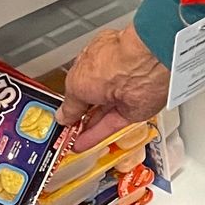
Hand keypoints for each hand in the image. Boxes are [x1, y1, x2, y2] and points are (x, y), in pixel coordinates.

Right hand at [58, 25, 170, 149]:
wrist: (142, 66)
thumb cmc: (110, 62)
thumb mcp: (75, 85)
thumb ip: (70, 104)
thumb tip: (63, 116)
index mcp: (95, 61)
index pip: (79, 84)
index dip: (71, 101)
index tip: (62, 115)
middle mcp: (110, 75)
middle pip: (92, 100)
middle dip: (79, 116)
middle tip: (66, 130)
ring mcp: (123, 94)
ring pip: (102, 115)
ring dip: (86, 129)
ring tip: (71, 141)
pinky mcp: (133, 110)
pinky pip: (112, 125)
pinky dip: (97, 135)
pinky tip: (84, 143)